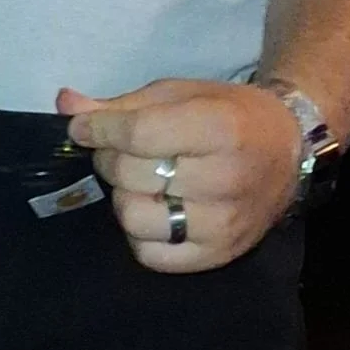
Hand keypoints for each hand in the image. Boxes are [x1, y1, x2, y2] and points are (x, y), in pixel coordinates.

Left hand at [56, 78, 302, 272]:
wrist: (285, 149)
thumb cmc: (227, 113)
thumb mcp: (178, 94)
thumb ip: (121, 105)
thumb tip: (65, 106)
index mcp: (218, 128)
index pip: (138, 134)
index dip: (99, 129)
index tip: (80, 128)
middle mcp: (224, 179)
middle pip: (131, 175)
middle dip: (111, 158)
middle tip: (121, 149)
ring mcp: (223, 223)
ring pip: (135, 218)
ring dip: (125, 196)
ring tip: (141, 181)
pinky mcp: (219, 255)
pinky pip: (153, 255)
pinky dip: (141, 234)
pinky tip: (155, 209)